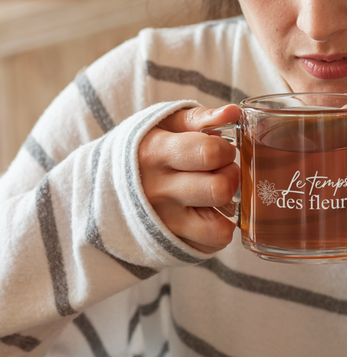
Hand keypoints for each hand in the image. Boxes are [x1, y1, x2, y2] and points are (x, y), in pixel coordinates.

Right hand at [138, 105, 240, 253]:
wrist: (102, 185)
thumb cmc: (146, 148)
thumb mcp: (165, 124)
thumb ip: (201, 117)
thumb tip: (234, 112)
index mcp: (156, 153)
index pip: (209, 153)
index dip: (225, 149)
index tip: (219, 149)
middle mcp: (158, 192)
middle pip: (220, 189)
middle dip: (230, 175)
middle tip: (220, 170)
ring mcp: (164, 223)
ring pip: (220, 226)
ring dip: (227, 206)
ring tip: (215, 192)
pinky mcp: (173, 244)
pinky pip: (213, 243)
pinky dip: (219, 227)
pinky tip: (208, 211)